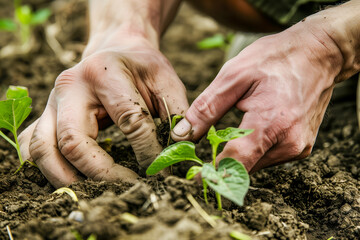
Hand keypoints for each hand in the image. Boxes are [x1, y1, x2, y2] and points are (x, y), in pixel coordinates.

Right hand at [19, 37, 187, 187]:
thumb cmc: (141, 67)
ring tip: (98, 193)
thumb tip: (181, 151)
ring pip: (44, 150)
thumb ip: (178, 113)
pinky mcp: (44, 114)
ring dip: (68, 180)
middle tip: (129, 188)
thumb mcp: (166, 80)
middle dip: (102, 174)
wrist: (114, 50)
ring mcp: (50, 101)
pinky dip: (47, 170)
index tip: (163, 170)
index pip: (129, 121)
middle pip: (74, 141)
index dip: (149, 151)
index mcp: (105, 73)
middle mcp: (69, 87)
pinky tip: (70, 179)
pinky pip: (33, 148)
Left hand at [172, 22, 342, 172]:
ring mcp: (298, 147)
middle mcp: (289, 142)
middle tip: (205, 147)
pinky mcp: (301, 147)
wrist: (319, 53)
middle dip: (222, 161)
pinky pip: (268, 156)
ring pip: (255, 164)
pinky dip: (253, 149)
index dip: (212, 173)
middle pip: (244, 166)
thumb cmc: (275, 58)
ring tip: (234, 126)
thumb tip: (182, 133)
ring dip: (238, 154)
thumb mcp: (234, 75)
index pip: (236, 162)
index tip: (194, 179)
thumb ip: (207, 107)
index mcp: (271, 122)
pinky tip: (252, 127)